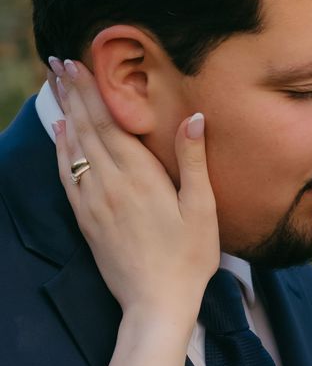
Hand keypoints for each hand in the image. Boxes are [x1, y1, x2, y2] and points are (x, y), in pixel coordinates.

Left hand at [51, 58, 218, 365]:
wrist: (156, 301)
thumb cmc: (188, 255)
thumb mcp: (201, 207)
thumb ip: (193, 160)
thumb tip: (195, 116)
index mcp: (140, 176)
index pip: (110, 122)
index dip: (93, 91)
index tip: (78, 63)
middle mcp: (110, 183)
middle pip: (87, 128)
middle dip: (73, 92)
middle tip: (59, 63)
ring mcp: (93, 202)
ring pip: (73, 147)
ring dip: (64, 113)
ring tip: (56, 87)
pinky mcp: (86, 219)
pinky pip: (67, 175)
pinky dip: (61, 149)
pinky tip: (60, 134)